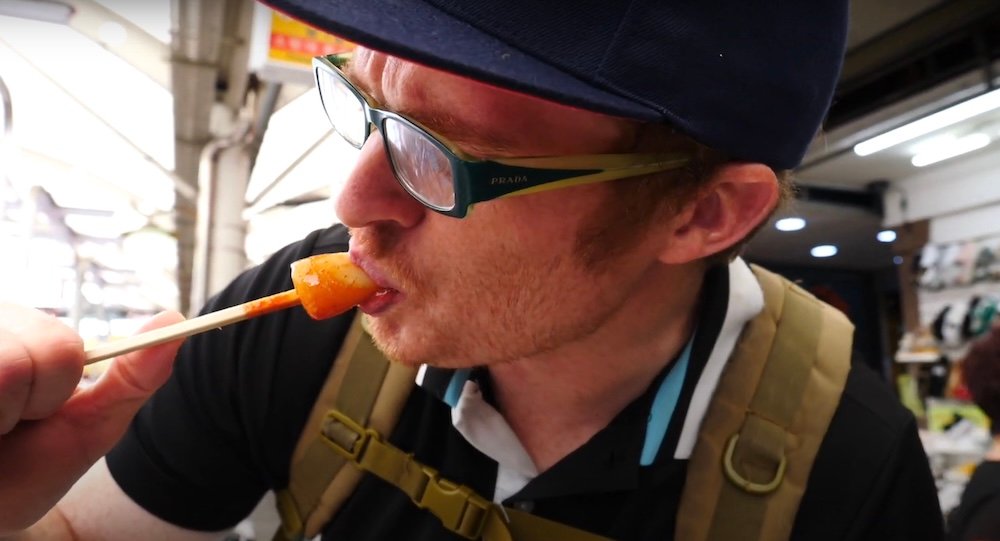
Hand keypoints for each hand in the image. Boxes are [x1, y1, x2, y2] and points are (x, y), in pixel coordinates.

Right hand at [0, 304, 184, 533]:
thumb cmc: (19, 472)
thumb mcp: (85, 429)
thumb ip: (132, 378)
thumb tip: (176, 320)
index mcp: (22, 330)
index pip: (58, 351)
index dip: (50, 396)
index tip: (30, 414)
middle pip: (19, 365)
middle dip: (15, 411)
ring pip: (0, 374)